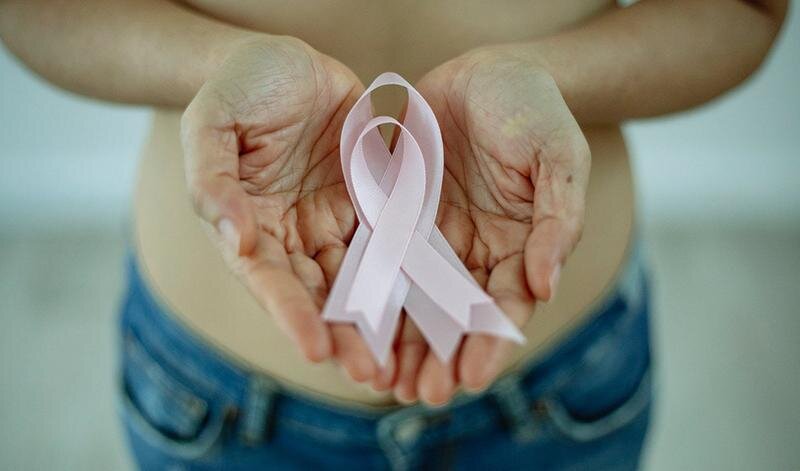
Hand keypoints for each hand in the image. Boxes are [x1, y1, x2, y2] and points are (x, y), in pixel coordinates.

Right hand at [181, 36, 395, 385]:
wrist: (286, 59)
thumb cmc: (238, 87)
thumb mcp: (212, 124)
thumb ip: (213, 182)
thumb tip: (235, 240)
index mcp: (250, 225)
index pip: (270, 279)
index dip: (291, 314)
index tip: (315, 348)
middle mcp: (295, 236)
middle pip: (322, 293)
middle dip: (345, 335)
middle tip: (372, 376)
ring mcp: (336, 221)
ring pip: (364, 278)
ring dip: (384, 319)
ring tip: (408, 360)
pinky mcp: (375, 202)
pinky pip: (398, 238)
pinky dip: (414, 272)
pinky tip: (437, 302)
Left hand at [392, 48, 589, 403]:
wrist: (489, 69)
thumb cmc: (534, 110)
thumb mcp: (559, 157)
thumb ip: (558, 220)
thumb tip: (546, 286)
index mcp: (518, 246)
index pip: (505, 306)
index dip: (491, 344)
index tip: (472, 378)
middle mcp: (473, 250)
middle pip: (454, 315)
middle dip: (440, 356)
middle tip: (421, 395)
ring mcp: (433, 234)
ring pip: (413, 296)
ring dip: (400, 339)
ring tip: (382, 380)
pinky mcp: (396, 212)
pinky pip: (378, 254)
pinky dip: (367, 289)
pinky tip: (352, 322)